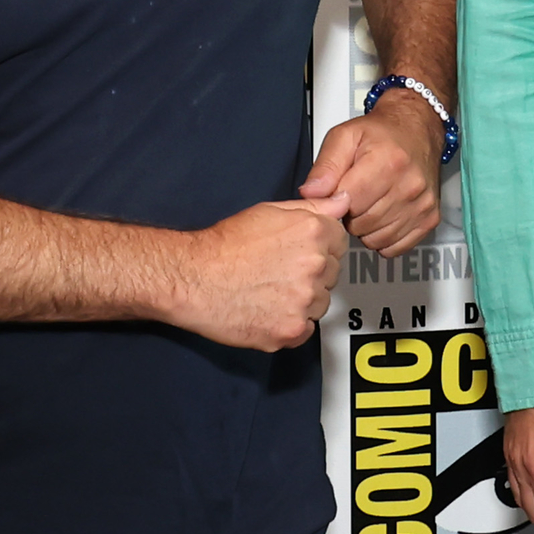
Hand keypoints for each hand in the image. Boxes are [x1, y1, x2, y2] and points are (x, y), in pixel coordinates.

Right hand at [174, 200, 346, 351]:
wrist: (191, 278)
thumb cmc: (223, 247)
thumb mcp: (269, 211)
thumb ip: (314, 207)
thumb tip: (341, 202)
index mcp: (313, 233)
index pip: (340, 243)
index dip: (318, 248)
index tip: (299, 253)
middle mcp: (314, 266)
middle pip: (331, 275)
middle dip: (311, 274)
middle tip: (277, 272)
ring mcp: (304, 301)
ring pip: (320, 304)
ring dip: (302, 301)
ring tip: (270, 291)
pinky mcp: (291, 330)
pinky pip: (305, 330)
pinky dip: (290, 325)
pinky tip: (268, 310)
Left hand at [301, 103, 444, 255]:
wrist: (417, 129)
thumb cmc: (381, 134)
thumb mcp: (344, 137)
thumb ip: (325, 166)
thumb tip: (310, 194)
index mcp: (388, 162)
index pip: (348, 203)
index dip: (336, 200)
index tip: (339, 190)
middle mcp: (410, 185)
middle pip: (362, 224)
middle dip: (350, 215)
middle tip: (354, 196)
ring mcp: (422, 205)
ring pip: (377, 239)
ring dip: (366, 228)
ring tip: (369, 205)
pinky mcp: (430, 218)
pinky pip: (395, 247)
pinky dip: (384, 238)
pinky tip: (382, 218)